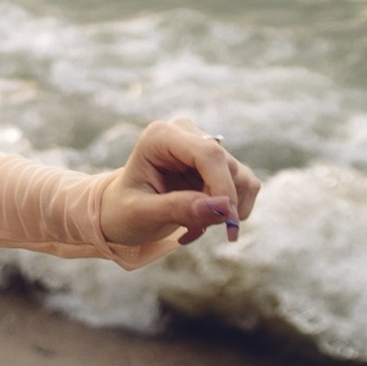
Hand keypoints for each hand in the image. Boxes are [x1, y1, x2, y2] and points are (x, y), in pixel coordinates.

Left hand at [96, 117, 262, 268]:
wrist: (121, 213)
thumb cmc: (123, 210)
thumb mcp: (141, 214)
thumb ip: (177, 208)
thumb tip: (220, 208)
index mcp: (161, 136)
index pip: (208, 153)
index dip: (222, 186)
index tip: (225, 219)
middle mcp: (186, 134)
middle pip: (228, 167)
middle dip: (222, 205)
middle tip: (199, 231)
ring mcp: (205, 147)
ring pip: (241, 178)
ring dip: (225, 211)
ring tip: (192, 227)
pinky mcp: (219, 164)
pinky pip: (245, 187)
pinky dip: (228, 212)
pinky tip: (201, 223)